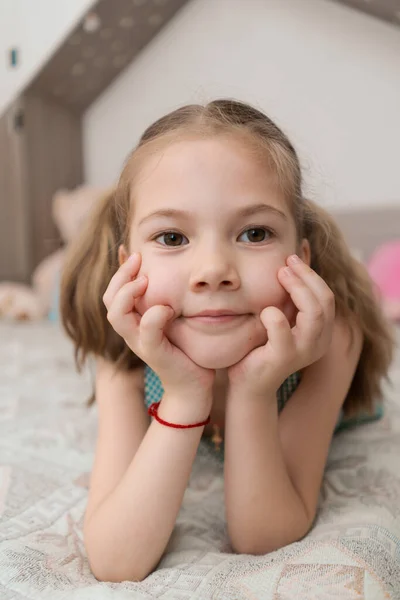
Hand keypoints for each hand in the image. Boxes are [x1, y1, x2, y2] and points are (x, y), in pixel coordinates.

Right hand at [103, 253, 214, 396]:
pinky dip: (154, 317)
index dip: (119, 271)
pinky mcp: (156, 353)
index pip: (112, 292)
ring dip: (128, 294)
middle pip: (109, 300)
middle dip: (120, 277)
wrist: (193, 384)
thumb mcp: (172, 315)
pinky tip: (168, 308)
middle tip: (138, 260)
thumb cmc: (184, 347)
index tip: (134, 252)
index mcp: (133, 322)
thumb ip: (162, 296)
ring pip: (117, 316)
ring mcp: (141, 343)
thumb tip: (157, 270)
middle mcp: (131, 332)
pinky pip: (146, 332)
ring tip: (145, 281)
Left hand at [227, 254, 334, 396]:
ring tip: (280, 275)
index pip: (326, 297)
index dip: (311, 275)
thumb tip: (294, 259)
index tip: (292, 259)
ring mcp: (302, 352)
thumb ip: (288, 297)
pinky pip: (283, 332)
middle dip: (306, 277)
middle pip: (325, 302)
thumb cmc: (261, 346)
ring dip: (297, 289)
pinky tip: (264, 310)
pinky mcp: (282, 359)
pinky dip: (274, 316)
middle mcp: (318, 343)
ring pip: (314, 314)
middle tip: (286, 264)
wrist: (247, 383)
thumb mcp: (279, 317)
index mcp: (320, 332)